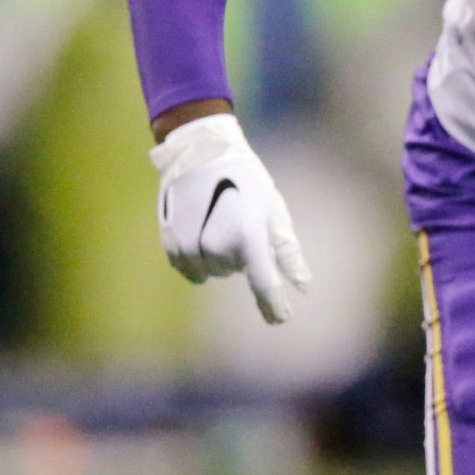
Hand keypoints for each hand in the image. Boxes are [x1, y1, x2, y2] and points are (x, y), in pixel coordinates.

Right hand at [150, 113, 311, 323]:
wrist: (200, 154)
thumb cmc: (246, 180)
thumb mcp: (273, 210)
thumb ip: (287, 251)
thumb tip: (303, 286)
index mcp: (248, 235)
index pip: (263, 283)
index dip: (273, 305)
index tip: (281, 319)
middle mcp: (217, 245)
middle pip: (235, 272)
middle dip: (241, 253)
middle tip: (237, 218)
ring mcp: (190, 247)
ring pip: (212, 272)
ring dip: (219, 255)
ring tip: (218, 220)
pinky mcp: (171, 245)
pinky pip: (190, 271)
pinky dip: (198, 259)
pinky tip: (201, 232)